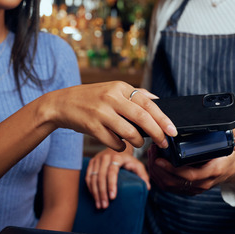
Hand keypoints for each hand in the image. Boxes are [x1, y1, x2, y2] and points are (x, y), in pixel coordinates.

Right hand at [38, 82, 176, 151]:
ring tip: (139, 143)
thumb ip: (135, 94)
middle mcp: (111, 97)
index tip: (173, 130)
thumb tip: (158, 100)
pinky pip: (114, 142)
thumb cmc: (91, 98)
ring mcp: (101, 112)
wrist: (61, 104)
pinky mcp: (92, 126)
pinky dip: (121, 146)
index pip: (148, 103)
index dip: (162, 118)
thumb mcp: (112, 89)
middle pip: (142, 118)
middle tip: (164, 142)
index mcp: (120, 87)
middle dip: (157, 133)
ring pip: (129, 132)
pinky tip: (120, 143)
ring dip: (138, 142)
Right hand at [85, 148, 149, 208]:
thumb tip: (147, 187)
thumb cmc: (128, 159)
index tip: (112, 197)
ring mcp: (97, 159)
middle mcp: (105, 157)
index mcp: (116, 157)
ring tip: (99, 205)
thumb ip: (143, 174)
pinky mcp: (91, 162)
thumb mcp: (137, 164)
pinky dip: (90, 188)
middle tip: (105, 206)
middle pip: (101, 176)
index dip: (111, 184)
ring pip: (93, 178)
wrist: (118, 147)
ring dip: (95, 193)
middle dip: (102, 192)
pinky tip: (94, 197)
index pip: (112, 171)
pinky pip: (88, 177)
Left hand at [146, 130, 234, 195]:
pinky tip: (154, 164)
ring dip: (156, 172)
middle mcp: (202, 183)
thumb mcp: (234, 145)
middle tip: (152, 152)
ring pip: (169, 186)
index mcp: (212, 171)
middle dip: (158, 169)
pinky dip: (159, 177)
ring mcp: (195, 188)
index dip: (172, 169)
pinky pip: (170, 187)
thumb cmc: (230, 156)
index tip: (160, 159)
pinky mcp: (189, 189)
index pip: (189, 175)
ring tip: (151, 155)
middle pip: (174, 182)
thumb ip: (231, 136)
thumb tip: (227, 127)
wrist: (232, 170)